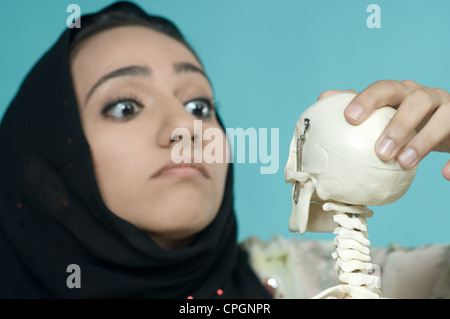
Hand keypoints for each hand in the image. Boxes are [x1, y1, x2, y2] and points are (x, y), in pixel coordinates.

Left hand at [318, 80, 449, 180]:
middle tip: (380, 152)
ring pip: (445, 117)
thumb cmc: (409, 121)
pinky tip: (446, 174)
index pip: (384, 88)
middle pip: (417, 101)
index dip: (367, 99)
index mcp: (404, 92)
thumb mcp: (386, 112)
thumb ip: (359, 105)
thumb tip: (323, 97)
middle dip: (398, 124)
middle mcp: (429, 96)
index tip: (349, 118)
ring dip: (425, 140)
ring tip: (405, 163)